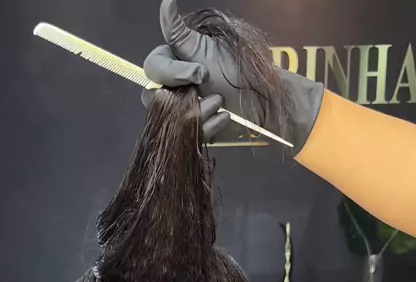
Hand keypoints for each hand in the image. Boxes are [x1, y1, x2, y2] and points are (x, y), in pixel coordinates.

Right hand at [142, 0, 323, 150]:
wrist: (262, 99)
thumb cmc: (236, 70)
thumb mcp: (204, 50)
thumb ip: (178, 32)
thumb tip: (166, 1)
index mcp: (171, 63)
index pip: (153, 69)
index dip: (173, 74)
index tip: (201, 73)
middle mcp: (172, 88)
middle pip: (155, 98)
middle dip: (187, 98)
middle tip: (213, 93)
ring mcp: (181, 112)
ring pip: (172, 119)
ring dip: (200, 112)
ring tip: (221, 104)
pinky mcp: (193, 131)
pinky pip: (189, 134)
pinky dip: (209, 126)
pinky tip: (224, 117)